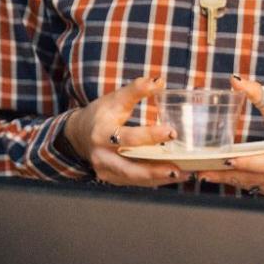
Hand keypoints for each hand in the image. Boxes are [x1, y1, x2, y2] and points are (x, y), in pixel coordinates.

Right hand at [62, 76, 185, 186]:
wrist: (79, 135)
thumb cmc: (101, 115)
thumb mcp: (114, 99)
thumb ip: (136, 89)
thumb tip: (159, 81)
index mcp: (102, 134)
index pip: (127, 137)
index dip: (150, 135)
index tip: (172, 132)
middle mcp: (102, 157)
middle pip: (129, 167)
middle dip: (154, 169)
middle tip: (178, 167)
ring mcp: (107, 171)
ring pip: (136, 179)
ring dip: (160, 178)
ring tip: (184, 174)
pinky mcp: (114, 179)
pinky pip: (137, 182)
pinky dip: (157, 180)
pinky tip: (175, 175)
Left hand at [199, 75, 263, 197]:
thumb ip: (258, 94)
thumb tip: (236, 81)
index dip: (246, 163)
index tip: (226, 160)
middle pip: (254, 177)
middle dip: (227, 174)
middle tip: (203, 171)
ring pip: (252, 185)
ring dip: (229, 180)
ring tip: (205, 174)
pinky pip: (256, 187)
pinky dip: (240, 181)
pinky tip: (222, 176)